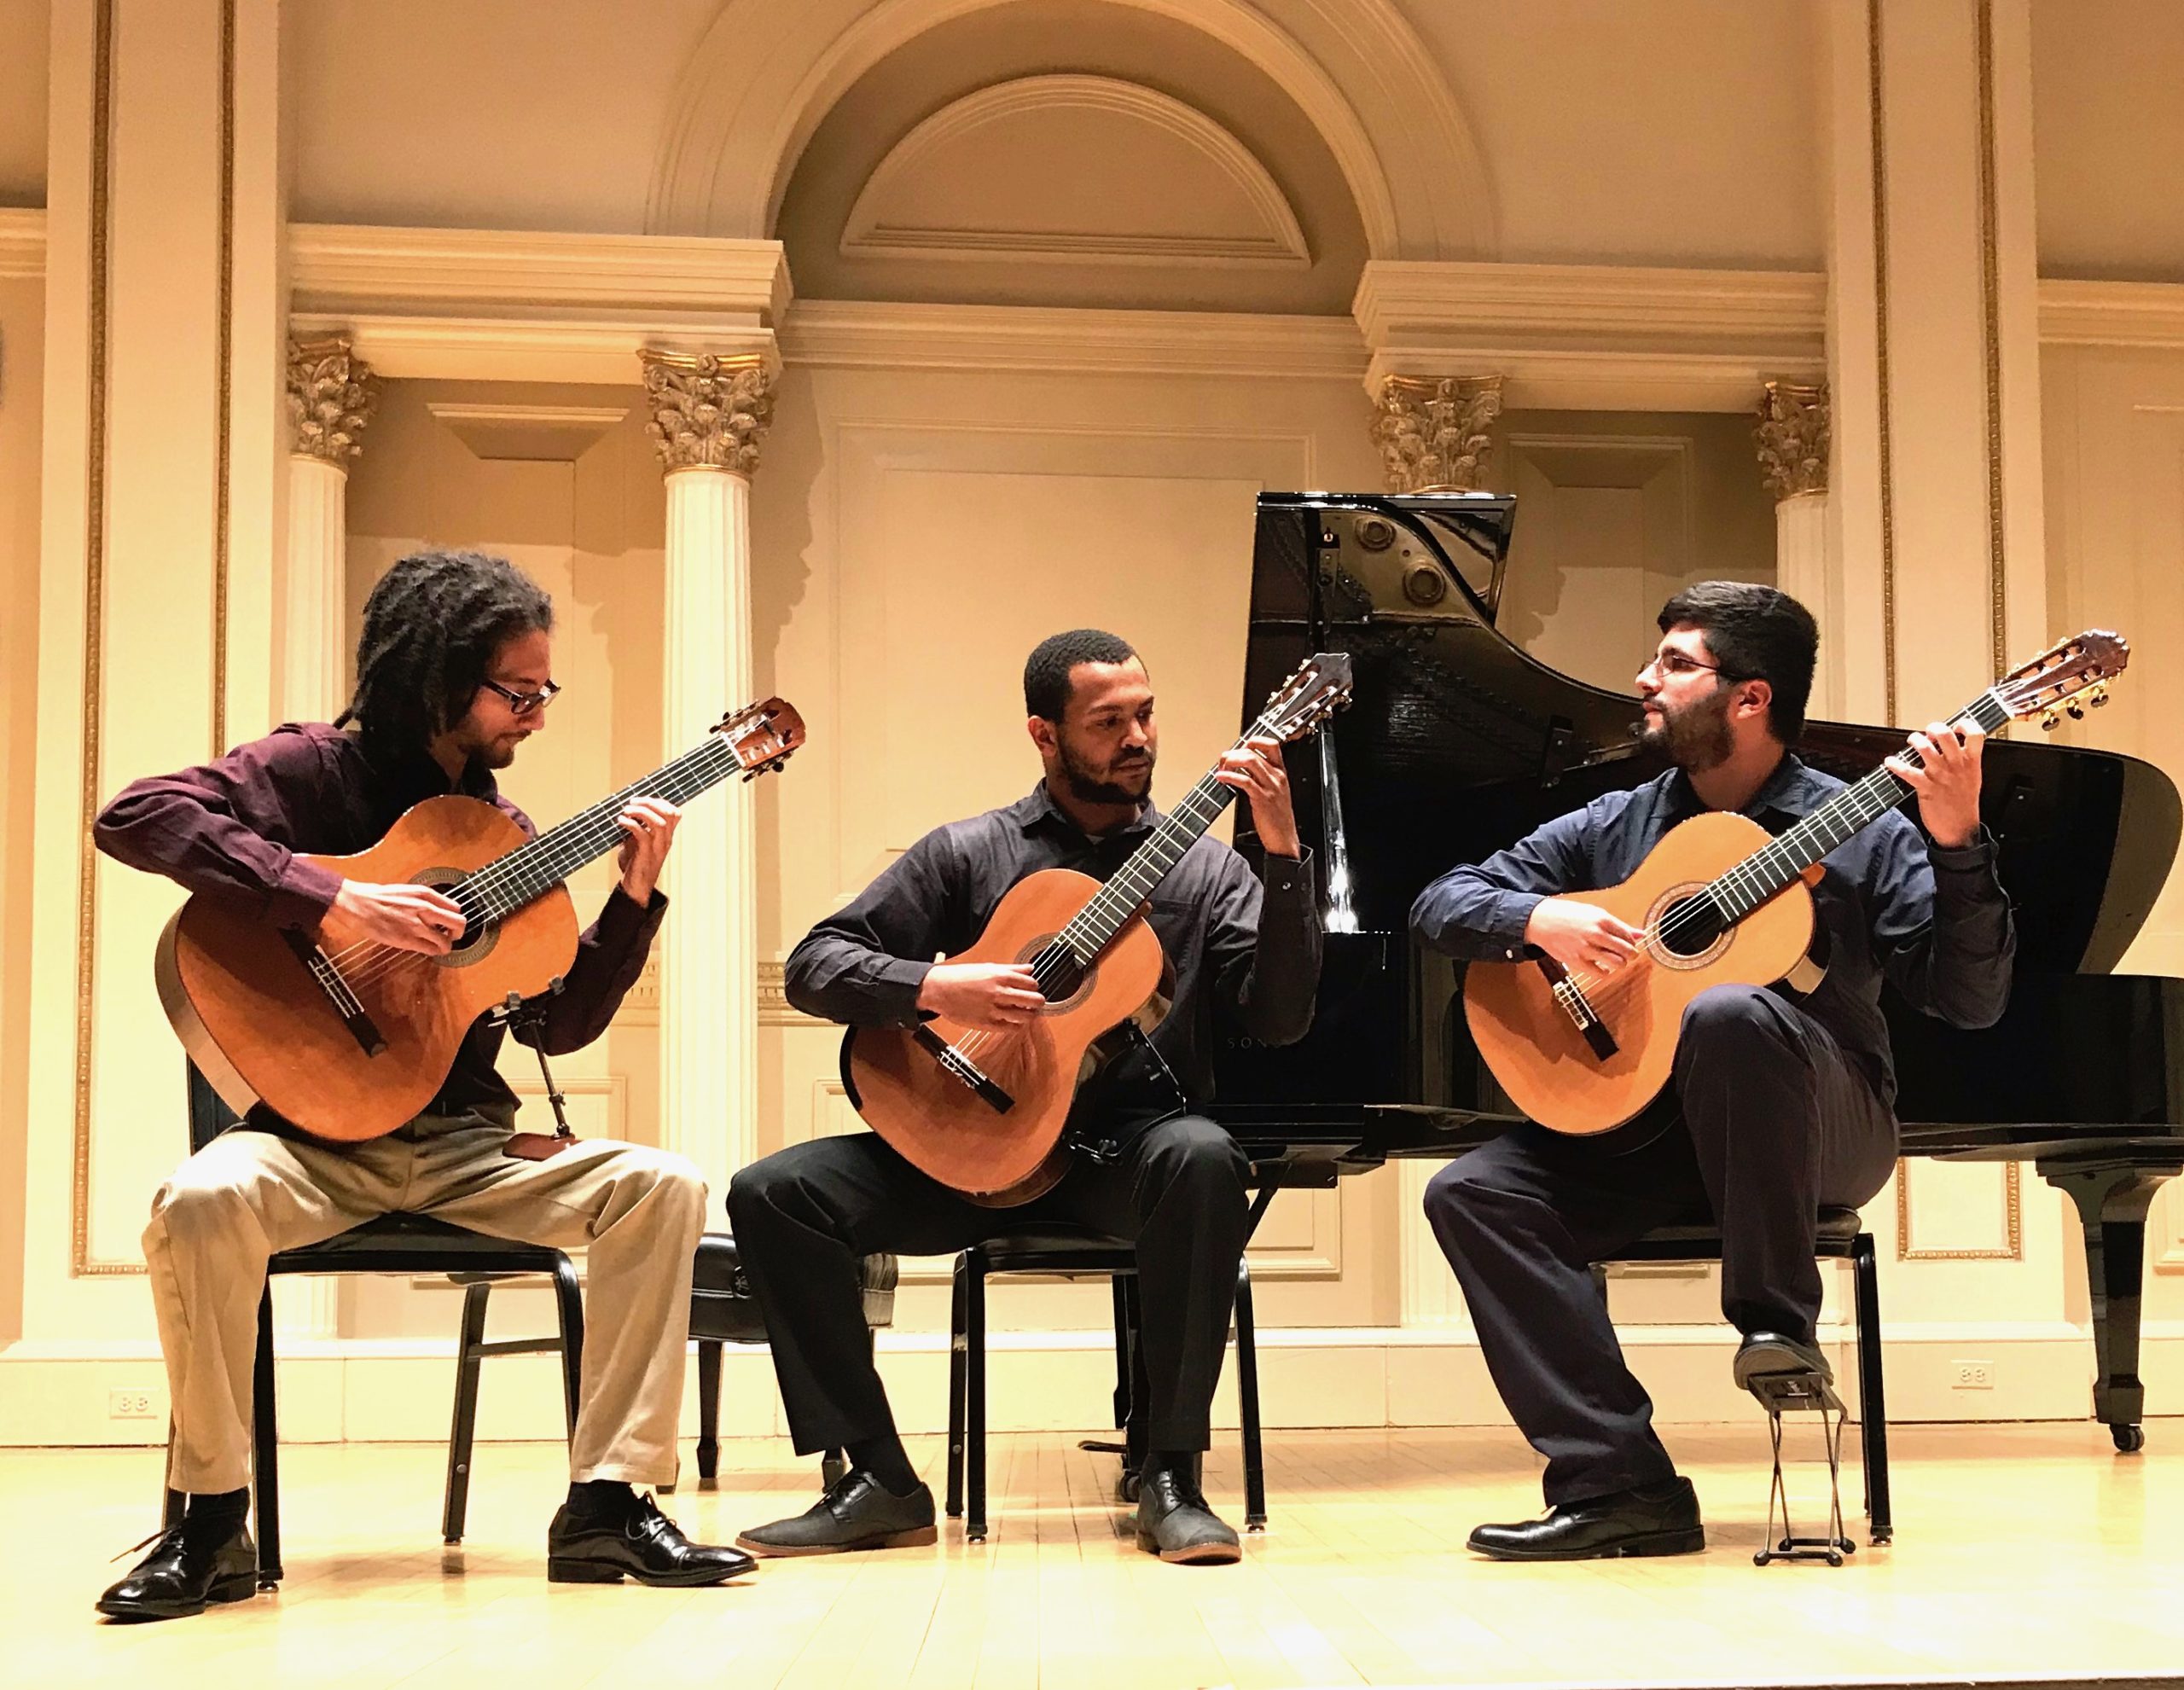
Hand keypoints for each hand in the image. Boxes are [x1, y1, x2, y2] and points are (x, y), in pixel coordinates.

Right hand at [327, 879, 465, 955]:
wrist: (357, 903)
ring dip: (445, 946)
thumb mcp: (406, 890)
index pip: (455, 908)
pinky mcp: (407, 940)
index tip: (449, 924)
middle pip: (459, 923)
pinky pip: (431, 950)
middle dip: (458, 933)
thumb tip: (436, 909)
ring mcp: (417, 925)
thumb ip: (423, 900)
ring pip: (447, 941)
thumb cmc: (377, 897)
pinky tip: (427, 949)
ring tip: (438, 945)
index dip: (454, 918)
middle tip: (451, 936)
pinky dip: (433, 952)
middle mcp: (425, 908)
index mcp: (425, 894)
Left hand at [615, 796, 681, 902]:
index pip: (674, 813)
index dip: (660, 801)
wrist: (634, 887)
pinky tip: (621, 821)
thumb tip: (624, 810)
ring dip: (641, 811)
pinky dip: (631, 823)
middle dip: (650, 802)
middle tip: (632, 802)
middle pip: (669, 813)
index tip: (642, 799)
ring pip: (659, 822)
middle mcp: (665, 840)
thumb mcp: (637, 841)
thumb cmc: (635, 863)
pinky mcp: (646, 854)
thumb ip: (637, 827)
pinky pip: (642, 834)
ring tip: (626, 810)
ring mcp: (657, 847)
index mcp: (666, 836)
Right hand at [917, 962, 1046, 1031]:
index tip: (1032, 989)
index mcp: (1001, 976)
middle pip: (1034, 1000)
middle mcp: (999, 993)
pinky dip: (1017, 1026)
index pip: (1032, 983)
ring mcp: (994, 1010)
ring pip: (1025, 1016)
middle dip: (1038, 1001)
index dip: (1035, 987)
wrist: (939, 990)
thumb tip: (1030, 969)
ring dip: (1030, 1015)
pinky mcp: (987, 1024)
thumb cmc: (961, 977)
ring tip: (1028, 1013)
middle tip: (1036, 1002)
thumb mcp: (988, 967)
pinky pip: (1011, 1028)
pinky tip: (1015, 1022)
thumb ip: (1012, 969)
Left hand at [1214, 735, 1300, 857]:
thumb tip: (1241, 766)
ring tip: (1220, 768)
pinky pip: (1244, 780)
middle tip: (1222, 761)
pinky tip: (1221, 778)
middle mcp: (1276, 776)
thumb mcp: (1274, 792)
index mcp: (1281, 772)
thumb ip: (1261, 777)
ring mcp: (1270, 787)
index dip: (1253, 741)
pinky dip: (1229, 776)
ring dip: (1230, 761)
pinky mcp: (1262, 799)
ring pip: (1249, 761)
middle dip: (1233, 753)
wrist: (1284, 838)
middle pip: (1253, 752)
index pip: (1272, 745)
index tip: (1239, 748)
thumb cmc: (1277, 818)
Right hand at [1524, 896, 1643, 977]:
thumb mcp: (1594, 913)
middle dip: (1631, 955)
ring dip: (1620, 964)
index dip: (1632, 942)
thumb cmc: (1566, 914)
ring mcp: (1586, 949)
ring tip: (1616, 961)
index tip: (1630, 943)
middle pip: (1627, 951)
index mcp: (1602, 919)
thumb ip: (1618, 925)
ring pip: (1617, 963)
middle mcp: (1596, 934)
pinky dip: (1605, 972)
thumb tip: (1640, 934)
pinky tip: (1602, 966)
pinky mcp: (1577, 961)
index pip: (1628, 936)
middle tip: (1628, 955)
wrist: (1540, 921)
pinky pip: (1600, 973)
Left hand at [1886, 720, 1984, 848]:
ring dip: (1915, 740)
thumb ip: (1965, 759)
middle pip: (1945, 735)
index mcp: (1971, 762)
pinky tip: (1890, 762)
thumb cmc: (1964, 802)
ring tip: (1912, 742)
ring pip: (1925, 748)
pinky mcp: (1925, 787)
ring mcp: (1940, 775)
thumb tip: (1954, 743)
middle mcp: (1956, 765)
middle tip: (1928, 732)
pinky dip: (1896, 765)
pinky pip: (1908, 772)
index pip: (1975, 735)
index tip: (1956, 725)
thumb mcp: (1973, 777)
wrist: (1959, 828)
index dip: (1965, 725)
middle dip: (1933, 728)